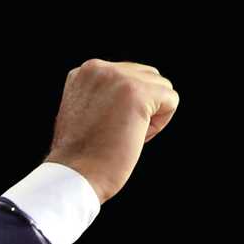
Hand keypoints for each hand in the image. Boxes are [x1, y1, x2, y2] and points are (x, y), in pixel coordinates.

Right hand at [45, 59, 178, 202]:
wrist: (73, 175)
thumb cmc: (79, 156)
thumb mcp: (84, 112)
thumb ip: (103, 94)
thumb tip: (129, 95)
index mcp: (84, 72)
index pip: (128, 76)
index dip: (124, 106)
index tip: (103, 127)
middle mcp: (99, 68)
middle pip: (148, 76)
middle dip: (141, 106)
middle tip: (116, 133)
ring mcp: (118, 78)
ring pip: (162, 87)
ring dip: (150, 115)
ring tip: (123, 135)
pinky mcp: (138, 93)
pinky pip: (171, 100)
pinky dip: (159, 124)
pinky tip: (135, 137)